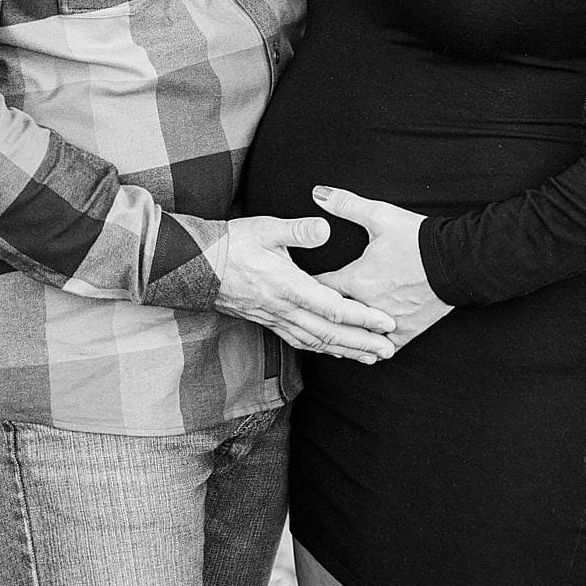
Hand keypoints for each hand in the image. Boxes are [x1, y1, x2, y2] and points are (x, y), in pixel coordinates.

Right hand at [207, 216, 396, 362]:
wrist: (196, 264)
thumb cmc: (232, 243)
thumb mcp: (266, 228)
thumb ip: (298, 230)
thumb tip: (326, 229)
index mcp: (288, 286)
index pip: (333, 308)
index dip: (363, 317)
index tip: (387, 322)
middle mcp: (283, 309)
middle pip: (330, 334)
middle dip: (362, 343)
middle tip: (389, 350)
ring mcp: (274, 318)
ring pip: (316, 342)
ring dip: (346, 351)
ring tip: (372, 357)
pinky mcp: (267, 321)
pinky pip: (299, 341)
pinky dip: (322, 349)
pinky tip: (335, 351)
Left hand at [311, 186, 452, 349]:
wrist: (458, 261)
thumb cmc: (418, 239)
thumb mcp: (379, 216)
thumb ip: (345, 204)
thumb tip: (318, 192)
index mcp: (356, 280)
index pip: (316, 287)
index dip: (302, 285)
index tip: (292, 285)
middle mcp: (368, 306)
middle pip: (332, 315)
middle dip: (318, 312)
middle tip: (303, 310)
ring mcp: (387, 322)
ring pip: (355, 336)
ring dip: (342, 332)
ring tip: (327, 331)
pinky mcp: (406, 331)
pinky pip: (382, 348)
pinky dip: (370, 347)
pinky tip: (361, 347)